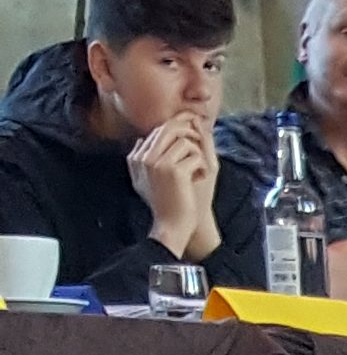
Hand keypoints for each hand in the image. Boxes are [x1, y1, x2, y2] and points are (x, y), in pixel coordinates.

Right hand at [127, 105, 218, 258]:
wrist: (171, 226)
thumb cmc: (163, 204)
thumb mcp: (143, 182)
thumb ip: (139, 160)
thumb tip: (140, 139)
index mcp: (136, 158)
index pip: (158, 130)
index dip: (178, 131)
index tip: (189, 144)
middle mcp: (144, 158)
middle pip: (170, 127)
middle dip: (189, 132)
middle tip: (200, 146)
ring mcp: (159, 163)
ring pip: (185, 141)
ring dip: (196, 154)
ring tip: (198, 169)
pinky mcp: (175, 171)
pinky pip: (195, 155)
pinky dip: (202, 166)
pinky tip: (200, 178)